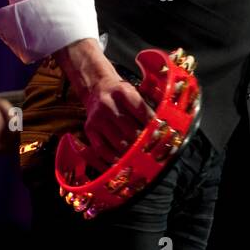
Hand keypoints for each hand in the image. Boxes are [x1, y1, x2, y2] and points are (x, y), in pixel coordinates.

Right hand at [54, 38, 152, 170]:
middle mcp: (107, 104)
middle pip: (131, 130)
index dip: (152, 126)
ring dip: (131, 152)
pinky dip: (113, 158)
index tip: (160, 136)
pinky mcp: (89, 128)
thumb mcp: (133, 93)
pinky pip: (102, 149)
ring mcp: (97, 118)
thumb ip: (145, 110)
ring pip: (118, 142)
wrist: (96, 88)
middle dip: (143, 142)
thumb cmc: (120, 95)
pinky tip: (122, 161)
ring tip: (140, 157)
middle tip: (152, 150)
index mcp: (122, 92)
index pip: (141, 112)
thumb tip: (160, 130)